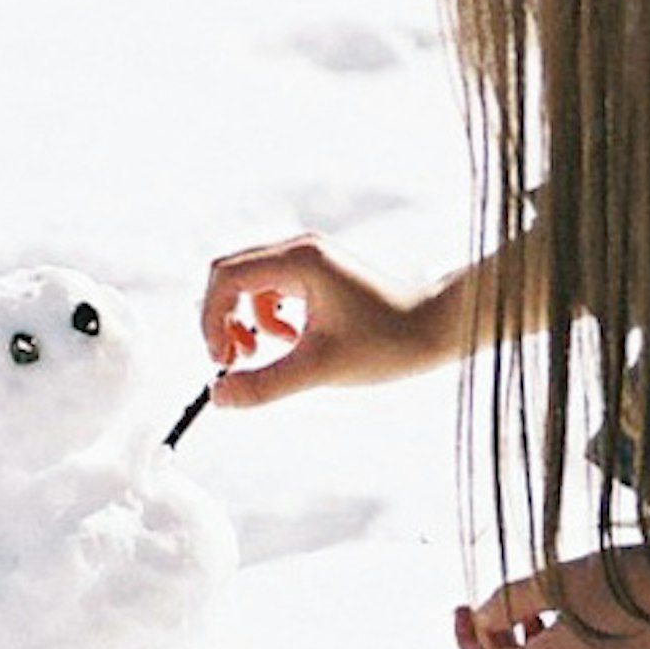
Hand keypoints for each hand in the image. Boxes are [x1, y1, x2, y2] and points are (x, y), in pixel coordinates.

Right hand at [196, 235, 464, 411]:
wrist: (437, 329)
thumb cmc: (388, 343)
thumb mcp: (321, 369)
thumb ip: (265, 384)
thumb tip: (217, 398)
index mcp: (300, 260)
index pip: (226, 277)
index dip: (211, 320)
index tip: (222, 361)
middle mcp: (300, 250)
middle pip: (231, 276)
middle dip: (223, 320)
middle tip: (234, 361)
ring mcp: (310, 260)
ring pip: (249, 285)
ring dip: (246, 322)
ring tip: (267, 353)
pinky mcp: (318, 274)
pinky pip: (272, 291)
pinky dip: (268, 319)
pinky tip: (292, 342)